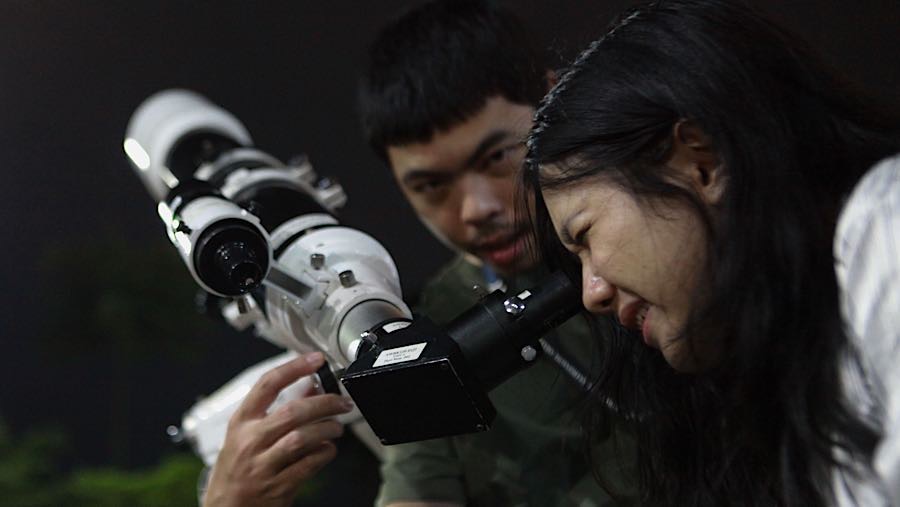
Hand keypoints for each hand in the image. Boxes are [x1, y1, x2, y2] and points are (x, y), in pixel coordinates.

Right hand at [203, 352, 352, 506]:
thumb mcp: (247, 435)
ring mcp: (262, 465)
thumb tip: (311, 388)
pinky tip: (328, 450)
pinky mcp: (277, 487)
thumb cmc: (236, 470)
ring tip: (337, 428)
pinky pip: (308, 465)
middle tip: (342, 402)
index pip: (268, 384)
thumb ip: (277, 411)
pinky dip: (324, 454)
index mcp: (241, 422)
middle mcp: (250, 441)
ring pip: (302, 438)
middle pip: (293, 412)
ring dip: (327, 430)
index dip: (294, 368)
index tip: (316, 359)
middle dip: (324, 403)